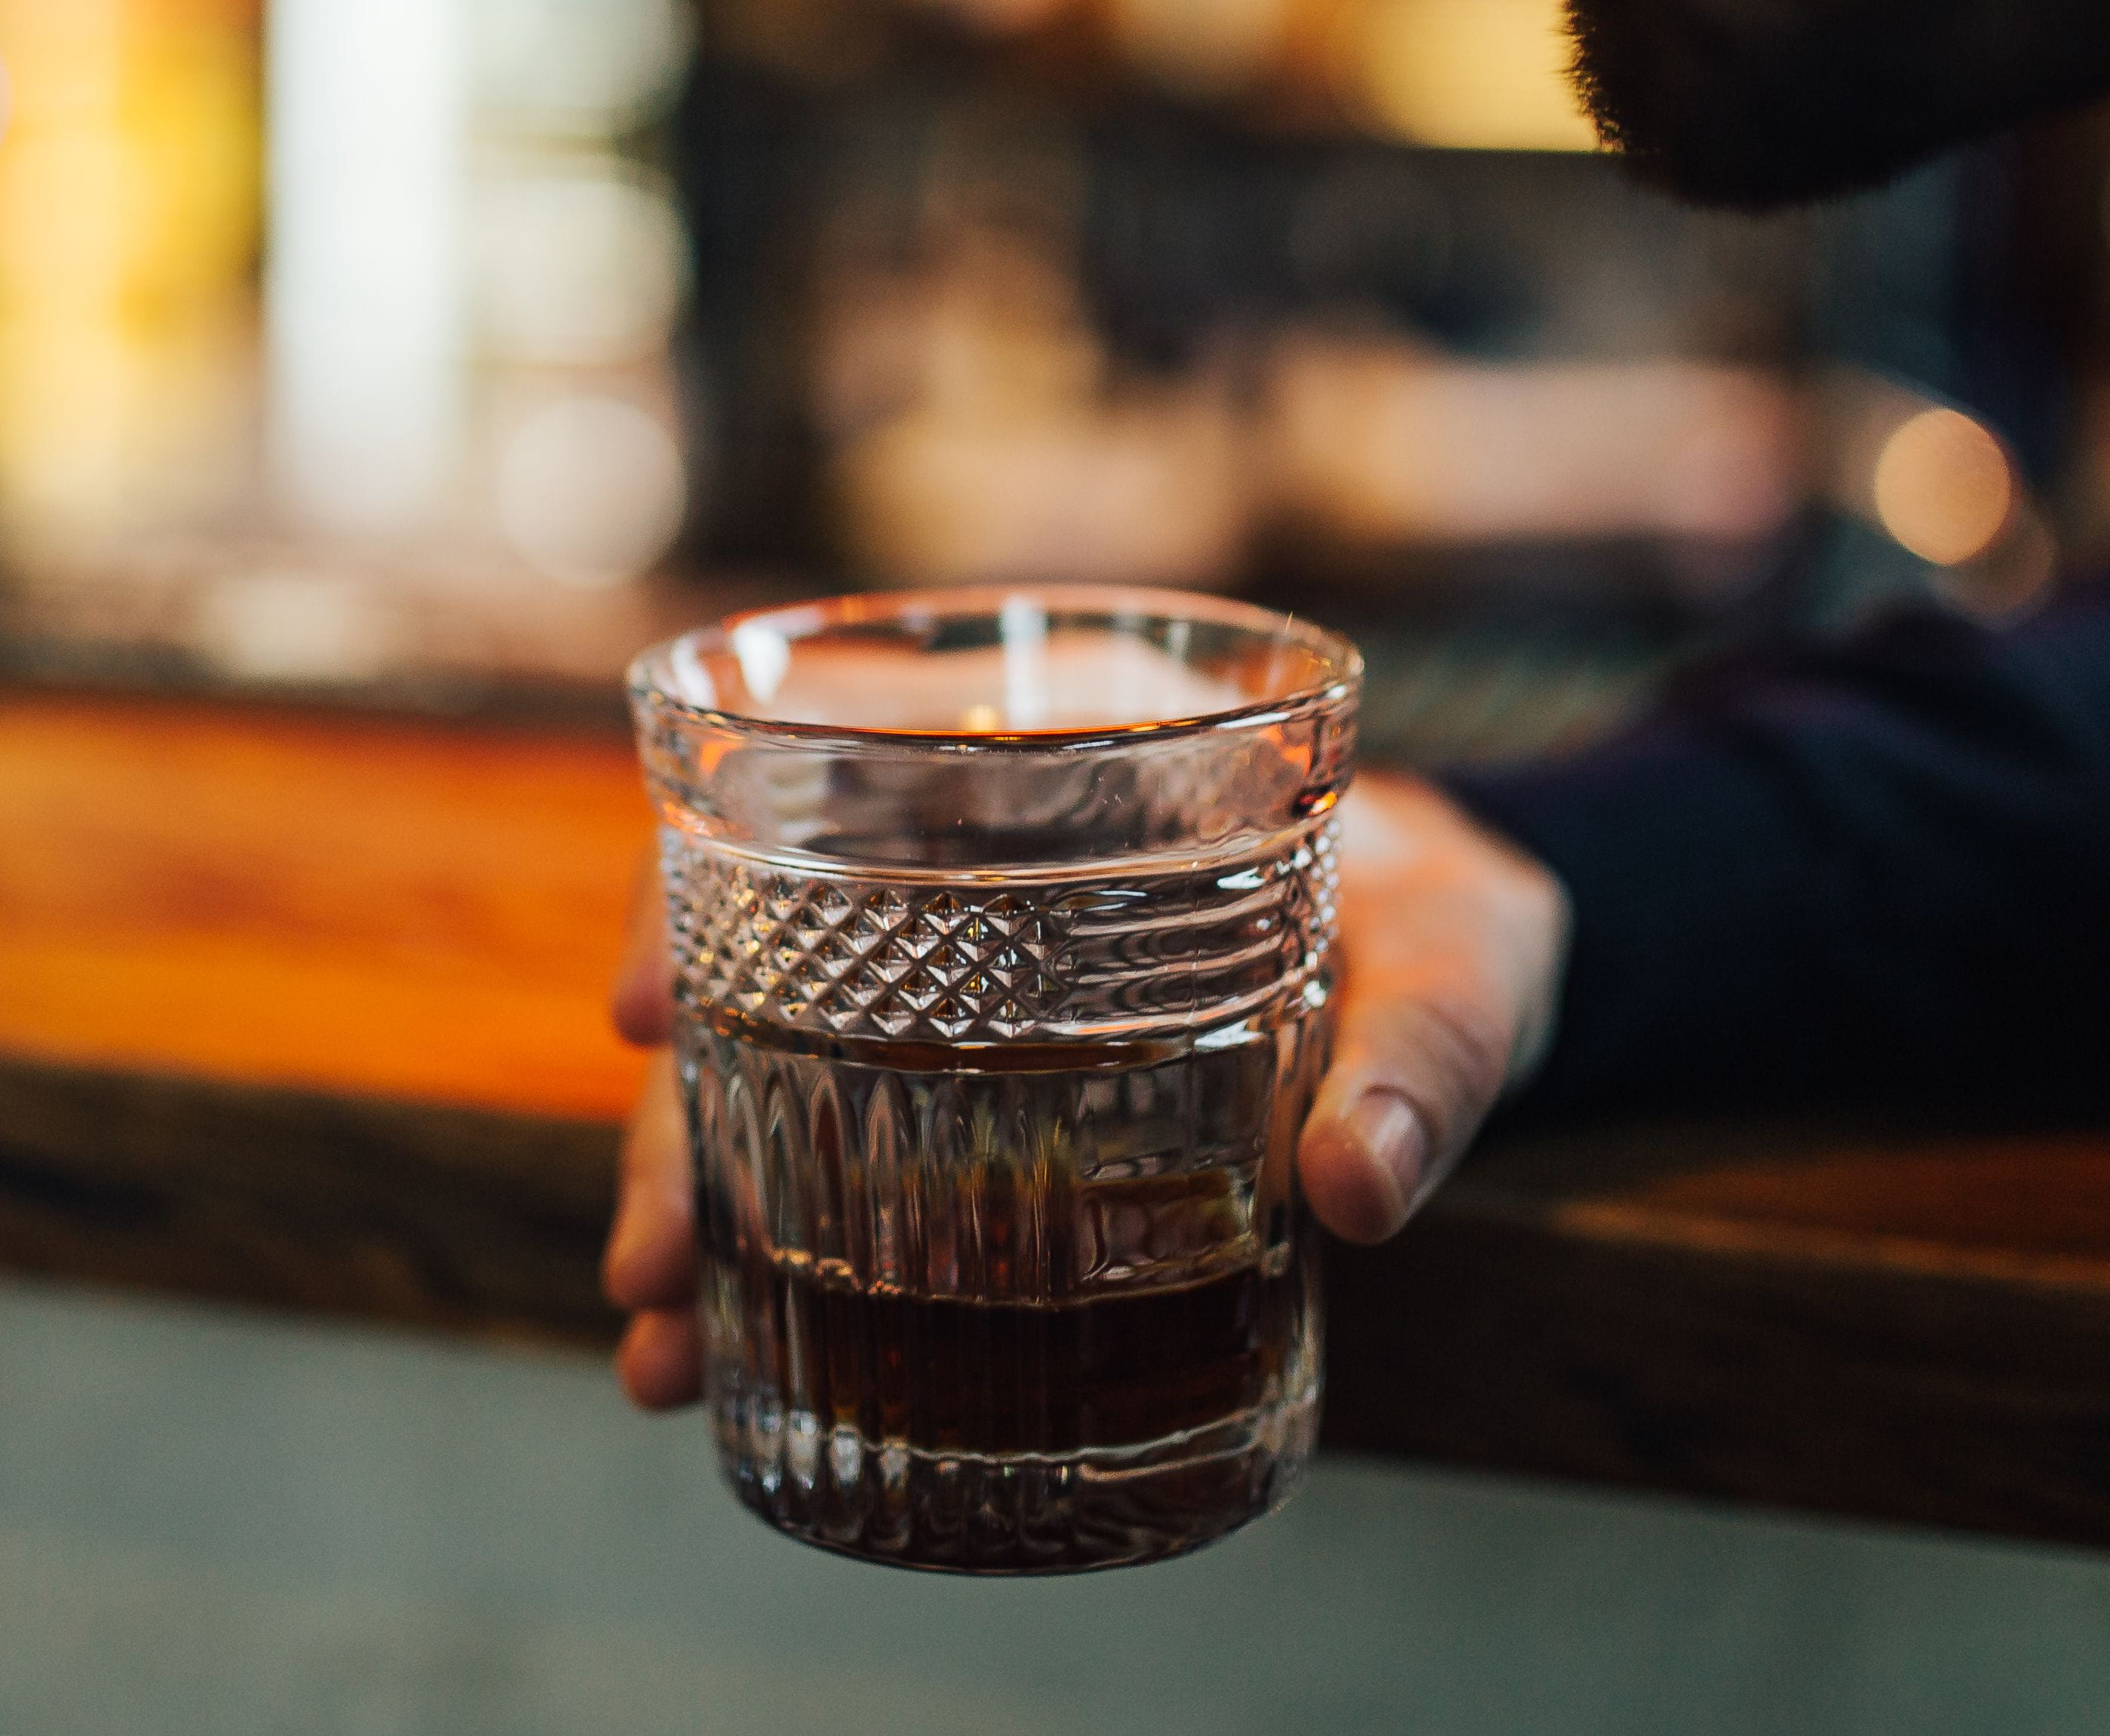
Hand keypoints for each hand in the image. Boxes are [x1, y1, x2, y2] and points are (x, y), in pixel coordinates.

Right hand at [596, 769, 1571, 1411]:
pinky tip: (729, 1355)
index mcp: (1057, 753)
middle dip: (682, 1116)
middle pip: (763, 966)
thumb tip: (1360, 1185)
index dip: (694, 881)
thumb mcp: (1464, 966)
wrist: (1472, 977)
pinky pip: (851, 1150)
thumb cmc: (1454, 923)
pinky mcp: (983, 1091)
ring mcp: (962, 987)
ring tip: (659, 1353)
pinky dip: (784, 1249)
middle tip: (650, 1258)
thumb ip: (1428, 1057)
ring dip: (706, 1203)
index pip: (815, 772)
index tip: (637, 1008)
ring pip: (777, 1072)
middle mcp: (970, 864)